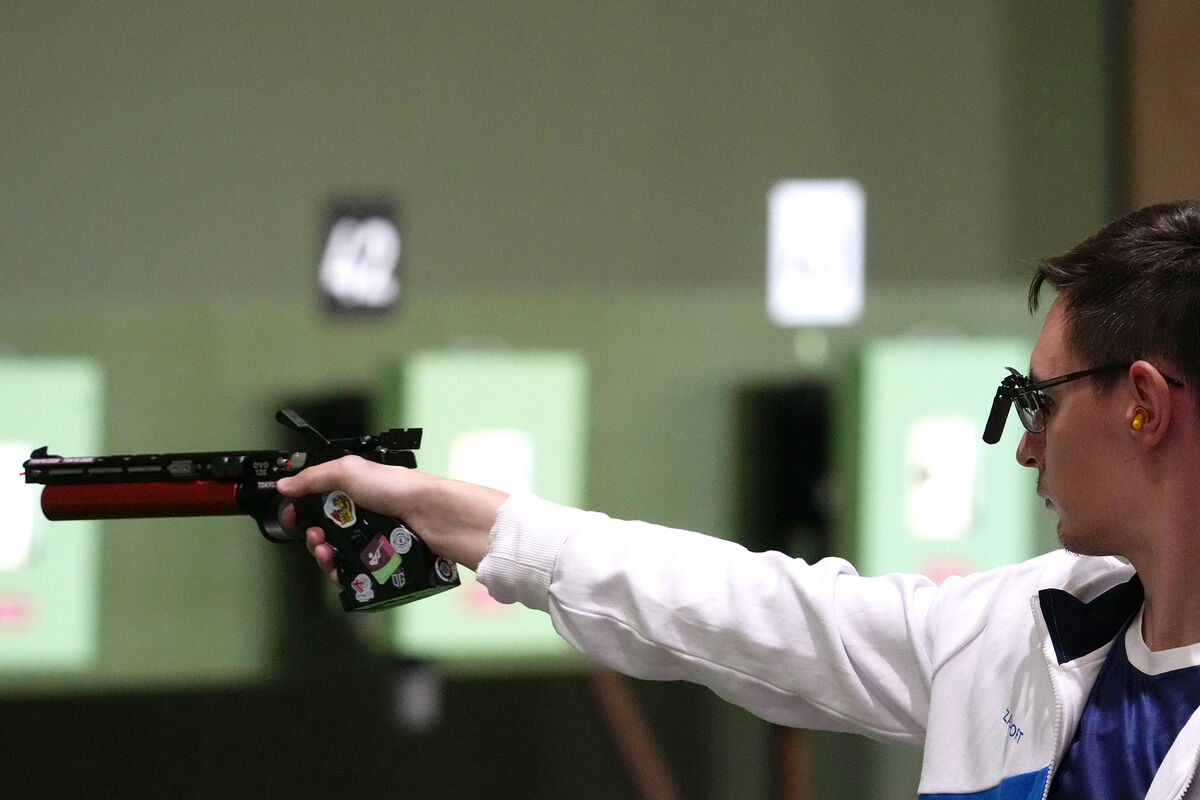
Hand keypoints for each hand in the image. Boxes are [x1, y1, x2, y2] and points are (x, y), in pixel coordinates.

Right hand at [276, 455, 506, 571]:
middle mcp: (363, 513)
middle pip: (324, 531)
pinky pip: (355, 571)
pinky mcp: (382, 559)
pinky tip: (340, 570)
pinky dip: (343, 573)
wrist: (433, 515)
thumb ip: (314, 477)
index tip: (291, 518)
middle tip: (315, 537)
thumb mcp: (350, 471)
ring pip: (337, 554)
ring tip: (327, 555)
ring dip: (324, 556)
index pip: (318, 500)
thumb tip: (286, 485)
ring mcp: (373, 537)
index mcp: (355, 489)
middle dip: (312, 536)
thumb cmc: (398, 488)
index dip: (301, 510)